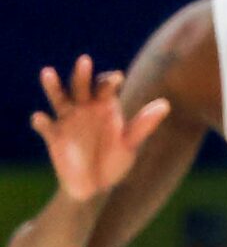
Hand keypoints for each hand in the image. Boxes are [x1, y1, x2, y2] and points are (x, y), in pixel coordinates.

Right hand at [30, 57, 170, 202]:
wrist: (96, 186)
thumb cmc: (114, 160)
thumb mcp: (130, 143)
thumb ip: (144, 124)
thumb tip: (165, 104)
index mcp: (103, 106)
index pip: (105, 87)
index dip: (110, 82)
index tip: (117, 79)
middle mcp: (83, 107)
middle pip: (81, 86)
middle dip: (83, 74)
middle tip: (85, 60)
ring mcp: (66, 119)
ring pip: (58, 98)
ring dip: (53, 86)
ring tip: (47, 72)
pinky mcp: (52, 135)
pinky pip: (44, 125)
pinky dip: (41, 121)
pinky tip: (41, 118)